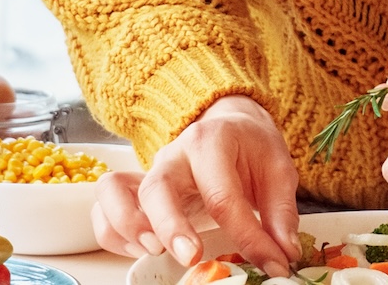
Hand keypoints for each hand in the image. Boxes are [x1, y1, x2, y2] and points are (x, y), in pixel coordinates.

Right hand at [90, 95, 300, 270]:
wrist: (230, 125)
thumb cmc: (251, 147)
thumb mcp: (279, 170)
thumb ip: (280, 213)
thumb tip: (283, 253)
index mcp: (211, 141)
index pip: (223, 195)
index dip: (247, 235)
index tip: (271, 263)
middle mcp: (173, 155)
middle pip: (156, 188)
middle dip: (170, 226)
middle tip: (191, 256)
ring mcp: (149, 170)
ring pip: (116, 192)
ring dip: (129, 226)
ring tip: (155, 251)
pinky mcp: (135, 189)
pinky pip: (104, 209)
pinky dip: (113, 232)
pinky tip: (142, 250)